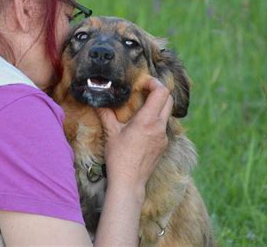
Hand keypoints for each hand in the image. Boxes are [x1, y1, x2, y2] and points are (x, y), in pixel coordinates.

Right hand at [97, 77, 172, 198]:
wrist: (129, 182)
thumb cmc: (119, 158)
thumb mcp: (111, 134)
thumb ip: (106, 115)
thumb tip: (97, 102)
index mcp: (148, 120)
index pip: (162, 92)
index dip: (155, 83)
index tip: (143, 83)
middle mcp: (160, 126)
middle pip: (169, 100)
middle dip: (158, 92)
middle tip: (144, 91)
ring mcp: (164, 136)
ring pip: (167, 113)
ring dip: (158, 106)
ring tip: (142, 107)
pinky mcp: (163, 145)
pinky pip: (163, 126)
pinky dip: (156, 120)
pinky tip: (143, 125)